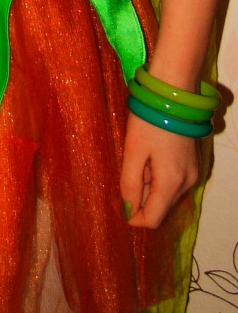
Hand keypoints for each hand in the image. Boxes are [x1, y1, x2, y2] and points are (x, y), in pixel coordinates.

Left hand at [120, 111, 201, 227]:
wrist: (175, 92)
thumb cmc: (150, 119)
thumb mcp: (133, 151)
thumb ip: (130, 183)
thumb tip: (128, 210)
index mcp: (171, 183)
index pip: (152, 219)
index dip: (133, 216)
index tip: (118, 201)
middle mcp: (187, 184)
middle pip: (160, 207)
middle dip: (141, 197)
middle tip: (128, 168)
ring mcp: (193, 173)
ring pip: (166, 194)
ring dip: (149, 184)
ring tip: (140, 157)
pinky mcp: (193, 163)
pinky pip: (173, 180)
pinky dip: (158, 175)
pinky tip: (151, 154)